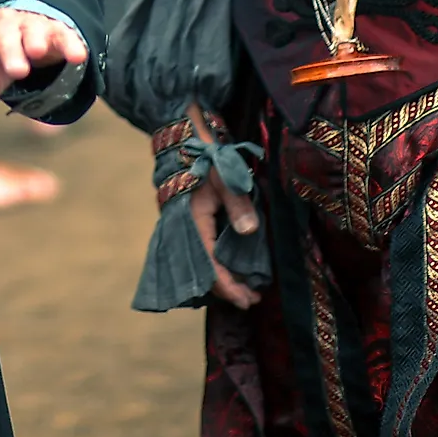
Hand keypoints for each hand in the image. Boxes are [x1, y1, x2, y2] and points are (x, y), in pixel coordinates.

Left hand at [0, 4, 89, 129]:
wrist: (26, 38)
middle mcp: (6, 25)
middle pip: (6, 34)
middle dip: (11, 51)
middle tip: (17, 70)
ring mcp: (32, 25)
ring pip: (33, 30)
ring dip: (35, 40)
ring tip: (37, 52)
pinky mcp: (58, 31)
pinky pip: (64, 35)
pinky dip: (71, 45)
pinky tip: (78, 57)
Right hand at [185, 105, 259, 309]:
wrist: (185, 135)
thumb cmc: (207, 156)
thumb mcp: (225, 177)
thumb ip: (237, 204)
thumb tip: (251, 231)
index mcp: (191, 221)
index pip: (209, 264)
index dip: (228, 285)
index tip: (247, 301)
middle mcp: (185, 228)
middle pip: (204, 268)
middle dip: (227, 287)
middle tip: (252, 299)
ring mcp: (186, 224)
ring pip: (202, 261)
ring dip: (223, 276)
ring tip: (246, 288)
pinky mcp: (190, 219)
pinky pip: (203, 250)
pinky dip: (217, 263)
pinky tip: (232, 267)